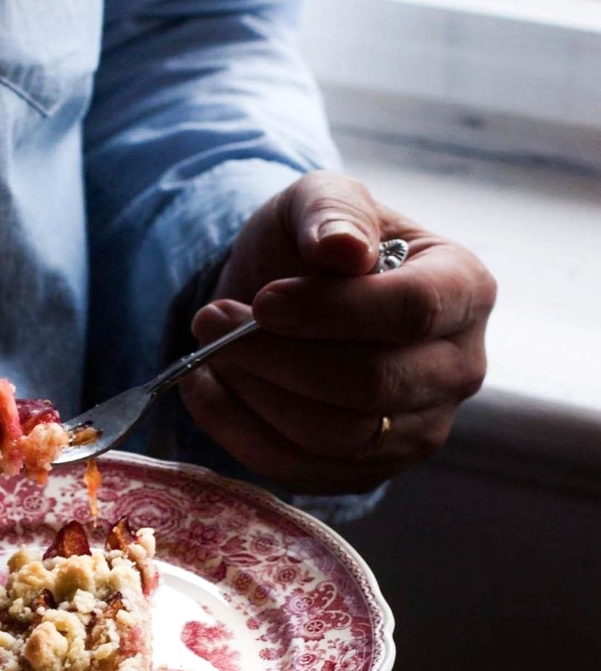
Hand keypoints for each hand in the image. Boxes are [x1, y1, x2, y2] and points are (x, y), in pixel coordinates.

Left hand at [179, 170, 496, 493]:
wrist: (285, 298)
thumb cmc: (314, 243)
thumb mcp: (319, 199)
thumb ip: (331, 212)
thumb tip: (344, 250)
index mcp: (464, 289)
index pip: (414, 312)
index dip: (330, 311)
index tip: (263, 299)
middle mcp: (459, 368)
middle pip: (372, 385)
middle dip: (278, 356)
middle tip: (212, 321)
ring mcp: (419, 429)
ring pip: (336, 436)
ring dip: (256, 392)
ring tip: (213, 347)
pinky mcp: (370, 471)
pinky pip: (301, 469)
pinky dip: (238, 430)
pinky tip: (205, 384)